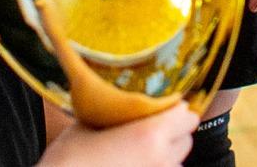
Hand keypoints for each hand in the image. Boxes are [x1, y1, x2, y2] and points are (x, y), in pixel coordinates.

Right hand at [38, 103, 197, 166]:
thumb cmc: (69, 160)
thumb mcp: (87, 124)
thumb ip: (112, 110)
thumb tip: (116, 96)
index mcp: (151, 134)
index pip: (187, 115)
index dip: (175, 109)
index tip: (162, 106)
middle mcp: (162, 159)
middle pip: (185, 139)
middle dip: (172, 132)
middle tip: (149, 127)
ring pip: (176, 161)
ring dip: (165, 154)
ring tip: (139, 151)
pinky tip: (133, 164)